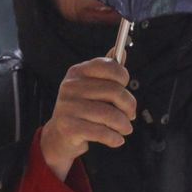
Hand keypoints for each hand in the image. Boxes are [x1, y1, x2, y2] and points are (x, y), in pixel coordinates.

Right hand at [38, 57, 136, 179]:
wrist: (60, 135)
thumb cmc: (82, 108)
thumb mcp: (91, 86)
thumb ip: (107, 70)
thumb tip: (121, 52)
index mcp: (77, 72)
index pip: (108, 66)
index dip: (124, 77)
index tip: (126, 88)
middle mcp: (70, 86)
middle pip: (115, 91)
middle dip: (129, 105)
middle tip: (130, 114)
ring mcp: (68, 107)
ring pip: (111, 115)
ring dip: (124, 125)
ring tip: (125, 129)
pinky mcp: (69, 127)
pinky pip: (102, 133)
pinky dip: (115, 138)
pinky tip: (116, 139)